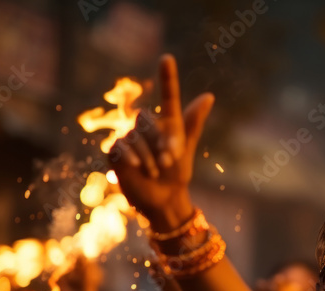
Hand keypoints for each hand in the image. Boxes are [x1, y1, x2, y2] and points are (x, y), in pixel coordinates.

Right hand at [110, 54, 214, 231]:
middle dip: (160, 143)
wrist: (163, 199)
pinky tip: (137, 169)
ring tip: (155, 172)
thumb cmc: (177, 175)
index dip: (167, 77)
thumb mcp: (186, 148)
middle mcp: (146, 127)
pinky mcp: (115, 152)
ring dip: (148, 156)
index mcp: (167, 124)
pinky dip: (132, 158)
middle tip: (168, 162)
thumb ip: (193, 122)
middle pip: (147, 121)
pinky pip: (120, 147)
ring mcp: (129, 138)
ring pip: (134, 137)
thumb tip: (209, 95)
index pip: (168, 96)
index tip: (167, 58)